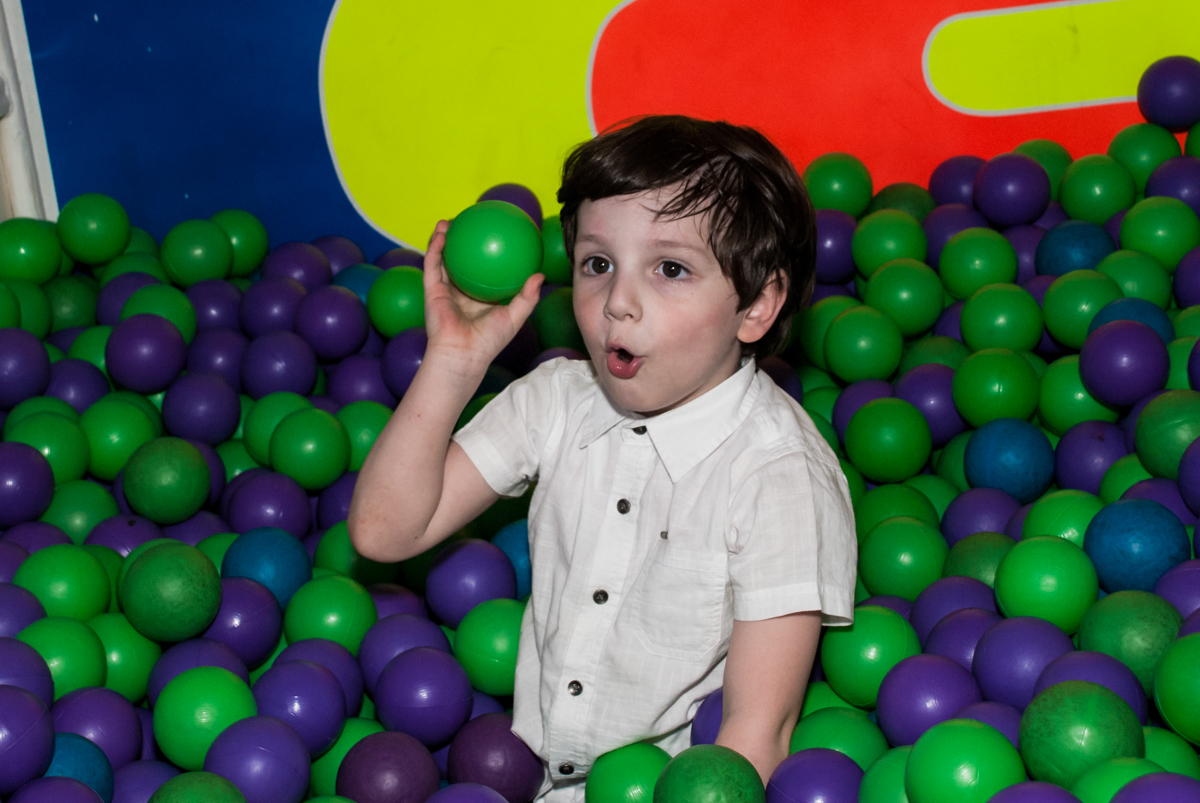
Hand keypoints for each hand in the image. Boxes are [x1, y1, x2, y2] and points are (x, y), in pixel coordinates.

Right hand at [422, 220, 543, 377]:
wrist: (463, 354)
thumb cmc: (489, 341)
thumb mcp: (514, 316)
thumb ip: (527, 297)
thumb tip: (539, 275)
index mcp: (478, 298)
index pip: (482, 272)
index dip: (485, 255)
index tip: (493, 237)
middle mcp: (460, 292)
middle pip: (459, 263)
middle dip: (461, 243)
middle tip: (469, 224)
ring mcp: (444, 290)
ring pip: (441, 260)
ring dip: (441, 239)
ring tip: (447, 222)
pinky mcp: (431, 291)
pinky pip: (432, 265)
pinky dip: (434, 248)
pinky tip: (441, 233)